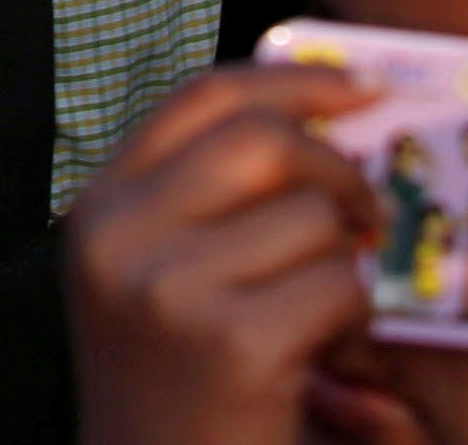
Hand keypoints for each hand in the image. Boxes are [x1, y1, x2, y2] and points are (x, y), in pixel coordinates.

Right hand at [62, 61, 378, 444]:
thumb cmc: (178, 387)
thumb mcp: (157, 275)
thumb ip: (208, 198)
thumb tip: (325, 120)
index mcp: (99, 208)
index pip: (201, 99)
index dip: (291, 80)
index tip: (357, 86)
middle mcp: (119, 236)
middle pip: (262, 141)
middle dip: (338, 170)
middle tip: (367, 214)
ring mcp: (169, 288)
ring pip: (313, 221)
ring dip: (343, 268)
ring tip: (317, 318)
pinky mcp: (231, 344)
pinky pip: (338, 289)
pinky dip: (353, 324)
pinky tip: (320, 360)